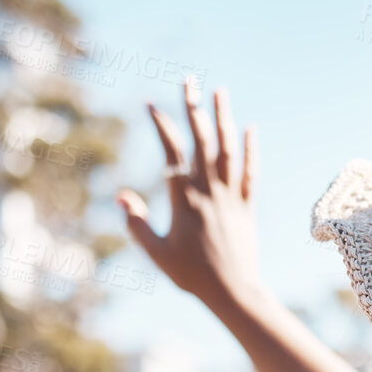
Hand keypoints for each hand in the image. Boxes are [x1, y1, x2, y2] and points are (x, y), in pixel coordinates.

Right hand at [118, 79, 261, 311]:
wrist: (232, 291)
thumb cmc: (190, 275)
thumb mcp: (155, 252)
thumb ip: (136, 223)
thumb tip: (121, 195)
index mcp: (183, 198)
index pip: (171, 151)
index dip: (161, 124)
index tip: (151, 103)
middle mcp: (208, 190)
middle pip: (202, 140)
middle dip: (194, 108)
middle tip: (189, 80)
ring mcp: (230, 196)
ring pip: (228, 149)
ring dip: (223, 118)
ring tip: (220, 91)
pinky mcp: (247, 206)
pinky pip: (250, 171)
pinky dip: (250, 149)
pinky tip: (250, 128)